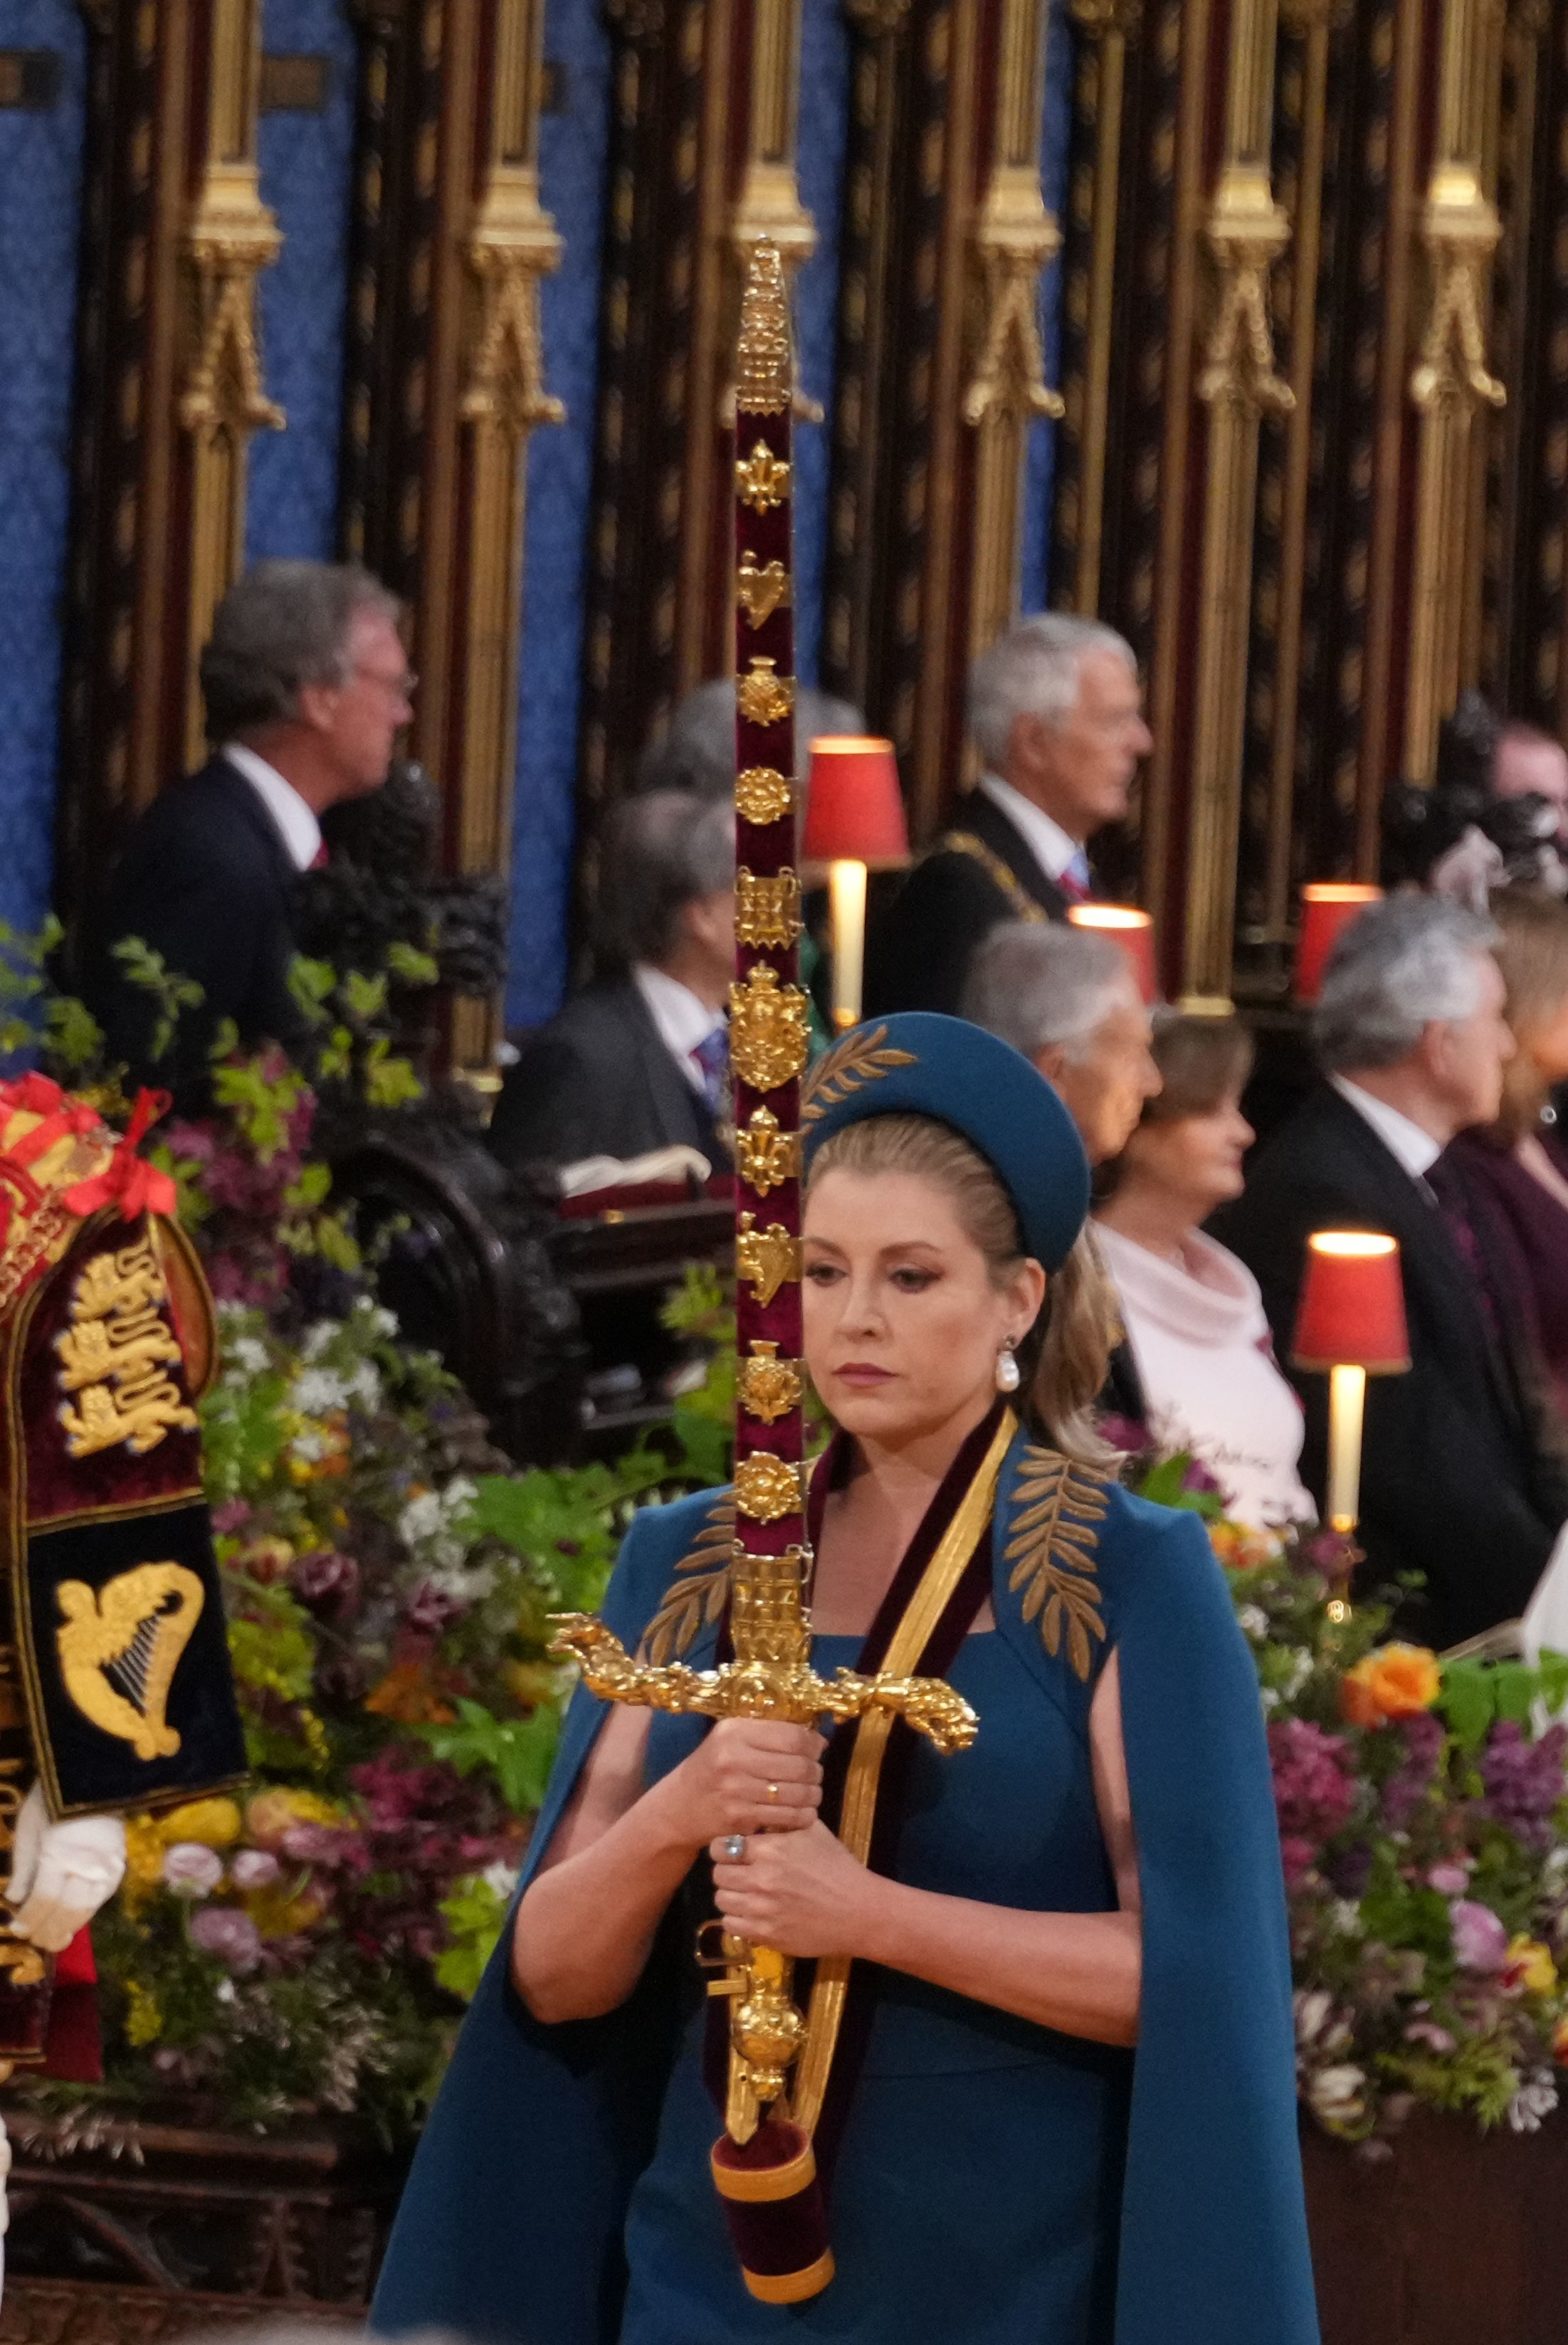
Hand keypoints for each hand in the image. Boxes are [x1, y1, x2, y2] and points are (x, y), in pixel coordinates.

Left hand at [7, 1787, 125, 1952]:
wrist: (94, 1774)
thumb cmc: (53, 1797)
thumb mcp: (29, 1827)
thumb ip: (23, 1866)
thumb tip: (14, 1898)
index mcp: (59, 1855)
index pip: (43, 1900)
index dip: (29, 1919)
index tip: (16, 1929)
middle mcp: (86, 1866)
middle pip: (67, 1911)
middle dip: (49, 1931)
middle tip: (35, 1942)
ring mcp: (107, 1867)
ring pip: (88, 1909)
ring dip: (70, 1928)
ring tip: (55, 1940)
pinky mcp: (120, 1865)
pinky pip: (103, 1898)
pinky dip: (87, 1913)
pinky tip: (75, 1919)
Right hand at [659, 1718, 823, 1848]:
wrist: (680, 1805)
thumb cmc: (713, 1767)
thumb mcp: (730, 1738)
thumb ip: (766, 1733)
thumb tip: (815, 1736)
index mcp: (734, 1731)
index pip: (792, 1736)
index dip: (813, 1743)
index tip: (819, 1748)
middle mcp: (734, 1757)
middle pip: (799, 1766)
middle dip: (816, 1771)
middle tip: (816, 1774)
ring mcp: (736, 1789)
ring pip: (797, 1793)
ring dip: (813, 1795)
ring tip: (812, 1793)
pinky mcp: (739, 1817)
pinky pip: (786, 1816)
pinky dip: (803, 1816)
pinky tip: (804, 1812)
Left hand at [710, 1820, 886, 1960]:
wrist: (859, 1911)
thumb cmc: (837, 1866)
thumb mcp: (812, 1831)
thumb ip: (782, 1819)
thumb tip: (757, 1806)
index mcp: (770, 1849)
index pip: (721, 1846)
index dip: (724, 1847)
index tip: (732, 1851)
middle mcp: (761, 1879)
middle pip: (718, 1874)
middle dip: (727, 1871)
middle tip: (739, 1872)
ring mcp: (761, 1909)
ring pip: (721, 1900)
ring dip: (731, 1894)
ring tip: (745, 1892)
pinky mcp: (765, 1934)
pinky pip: (730, 1925)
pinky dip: (737, 1919)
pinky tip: (752, 1913)